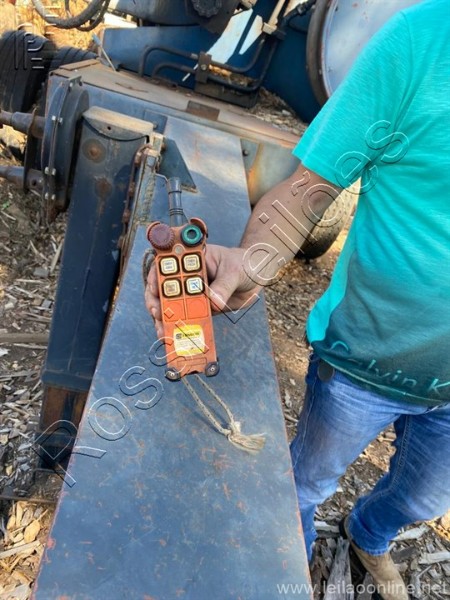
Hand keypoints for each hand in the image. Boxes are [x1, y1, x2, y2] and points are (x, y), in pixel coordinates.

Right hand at [144, 244, 259, 336]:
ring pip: (171, 307)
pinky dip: (182, 330)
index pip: (167, 265)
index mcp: (191, 260)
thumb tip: (214, 302)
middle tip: (158, 314)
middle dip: (156, 302)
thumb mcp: (234, 271)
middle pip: (163, 289)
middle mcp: (186, 276)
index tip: (156, 289)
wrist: (256, 276)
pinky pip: (188, 319)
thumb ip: (224, 286)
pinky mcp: (199, 308)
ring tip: (164, 333)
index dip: (157, 276)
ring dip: (165, 320)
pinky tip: (177, 340)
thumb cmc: (243, 264)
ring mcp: (191, 293)